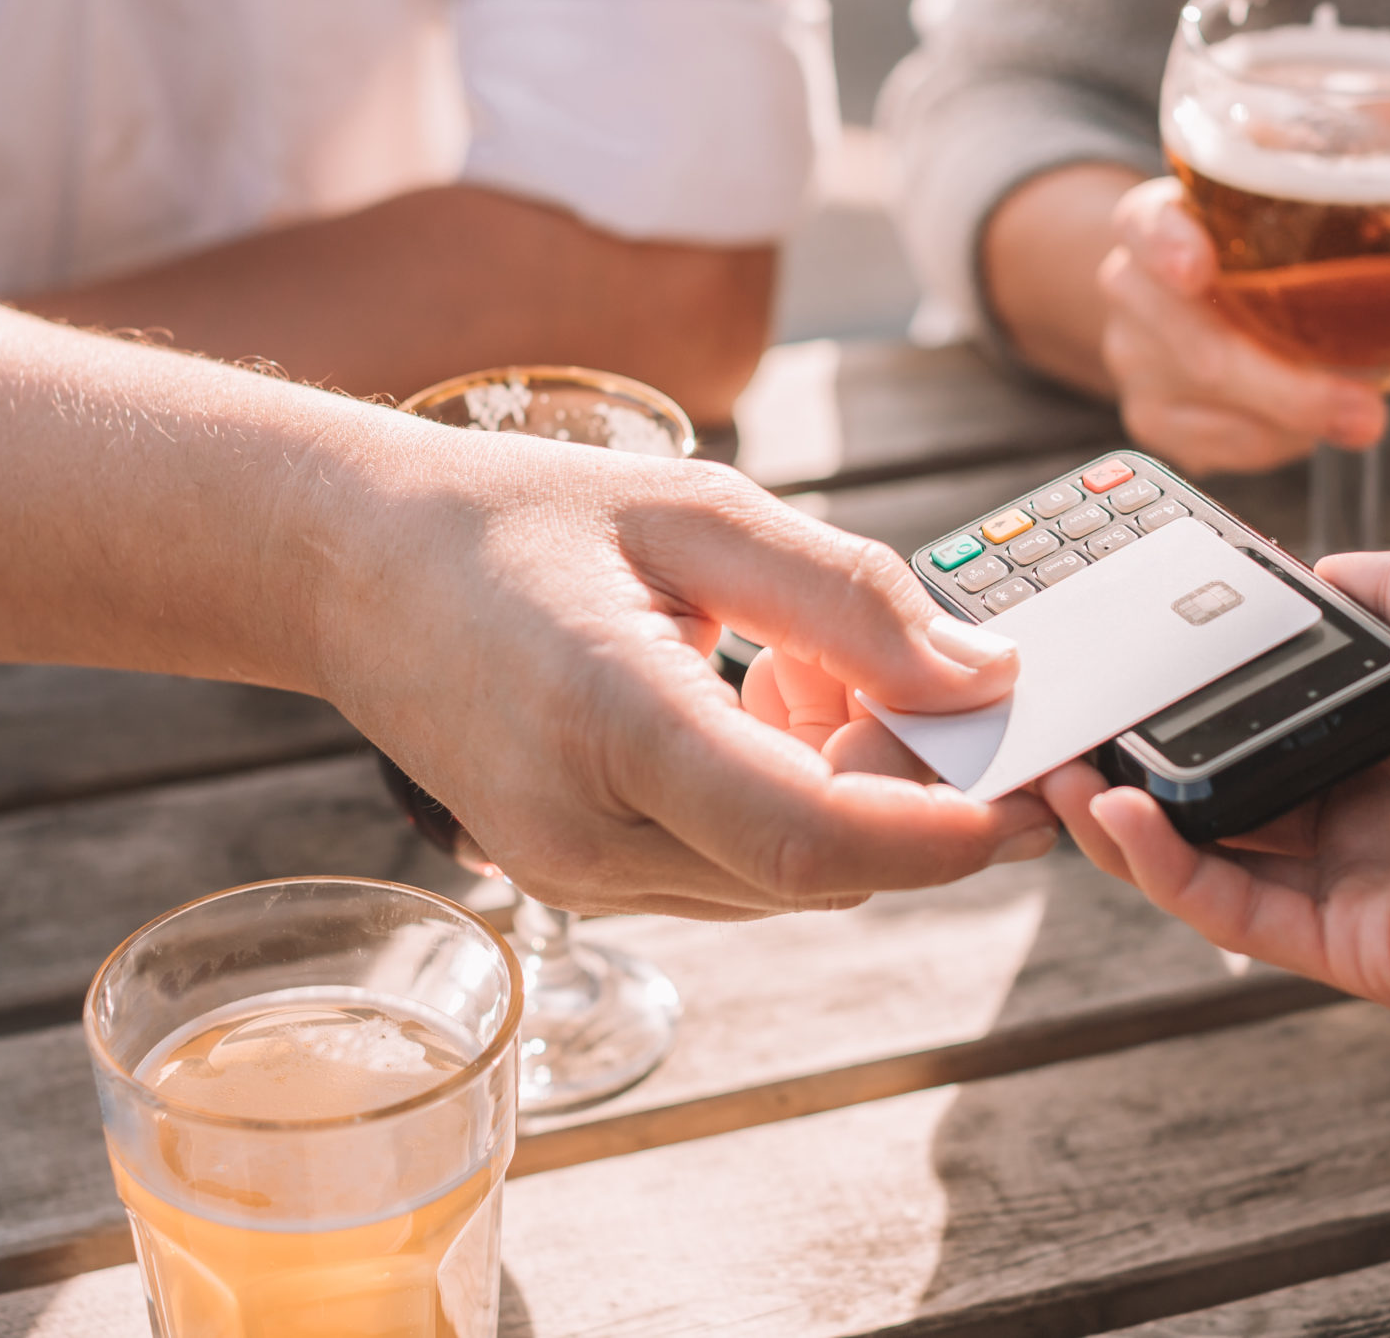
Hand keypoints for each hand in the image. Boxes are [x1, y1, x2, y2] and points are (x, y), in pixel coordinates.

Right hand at [314, 426, 1055, 918]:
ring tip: (796, 663)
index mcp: (606, 721)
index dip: (945, 833)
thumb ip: (849, 596)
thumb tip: (984, 677)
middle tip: (922, 679)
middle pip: (819, 869)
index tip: (1038, 791)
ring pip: (786, 877)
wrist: (350, 567)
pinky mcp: (577, 880)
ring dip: (845, 791)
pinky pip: (733, 867)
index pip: (813, 837)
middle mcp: (584, 833)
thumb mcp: (695, 509)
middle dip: (910, 790)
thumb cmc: (517, 517)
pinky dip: (787, 799)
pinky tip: (754, 698)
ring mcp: (573, 875)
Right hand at [1042, 549, 1389, 1010]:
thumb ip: (1375, 586)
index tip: (1107, 682)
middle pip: (1215, 813)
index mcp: (1386, 749)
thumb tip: (1304, 567)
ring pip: (1210, 871)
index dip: (1175, 718)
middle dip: (1124, 779)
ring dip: (1122, 829)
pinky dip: (1168, 872)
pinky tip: (1119, 816)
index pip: (1252, 742)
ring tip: (1056, 775)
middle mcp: (1370, 828)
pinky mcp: (1368, 952)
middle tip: (1050, 739)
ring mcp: (1365, 896)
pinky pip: (1242, 917)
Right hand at [1096, 177, 1385, 472]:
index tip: (1197, 268)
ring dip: (1297, 418)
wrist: (1184, 301)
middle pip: (1203, 348)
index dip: (1170, 246)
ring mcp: (1131, 358)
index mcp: (1155, 222)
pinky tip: (1299, 424)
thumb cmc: (1249, 259)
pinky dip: (1276, 440)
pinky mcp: (1149, 417)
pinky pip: (1222, 444)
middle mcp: (1132, 288)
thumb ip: (1318, 225)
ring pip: (1220, 405)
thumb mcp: (1274, 221)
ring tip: (1353, 411)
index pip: (1147, 226)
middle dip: (1290, 387)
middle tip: (1365, 409)